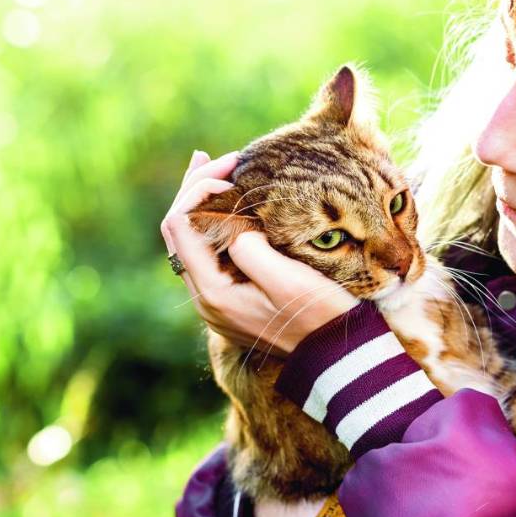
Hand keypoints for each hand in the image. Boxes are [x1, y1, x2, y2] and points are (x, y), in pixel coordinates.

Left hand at [159, 150, 357, 356]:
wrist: (336, 356)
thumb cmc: (319, 316)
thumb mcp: (288, 280)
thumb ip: (250, 250)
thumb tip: (233, 225)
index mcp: (212, 291)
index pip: (180, 224)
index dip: (199, 189)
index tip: (235, 170)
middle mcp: (204, 297)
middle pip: (179, 230)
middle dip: (197, 189)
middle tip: (225, 160)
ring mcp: (215, 299)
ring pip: (191, 240)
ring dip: (204, 203)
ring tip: (218, 168)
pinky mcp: (230, 297)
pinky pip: (209, 252)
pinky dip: (215, 223)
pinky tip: (230, 203)